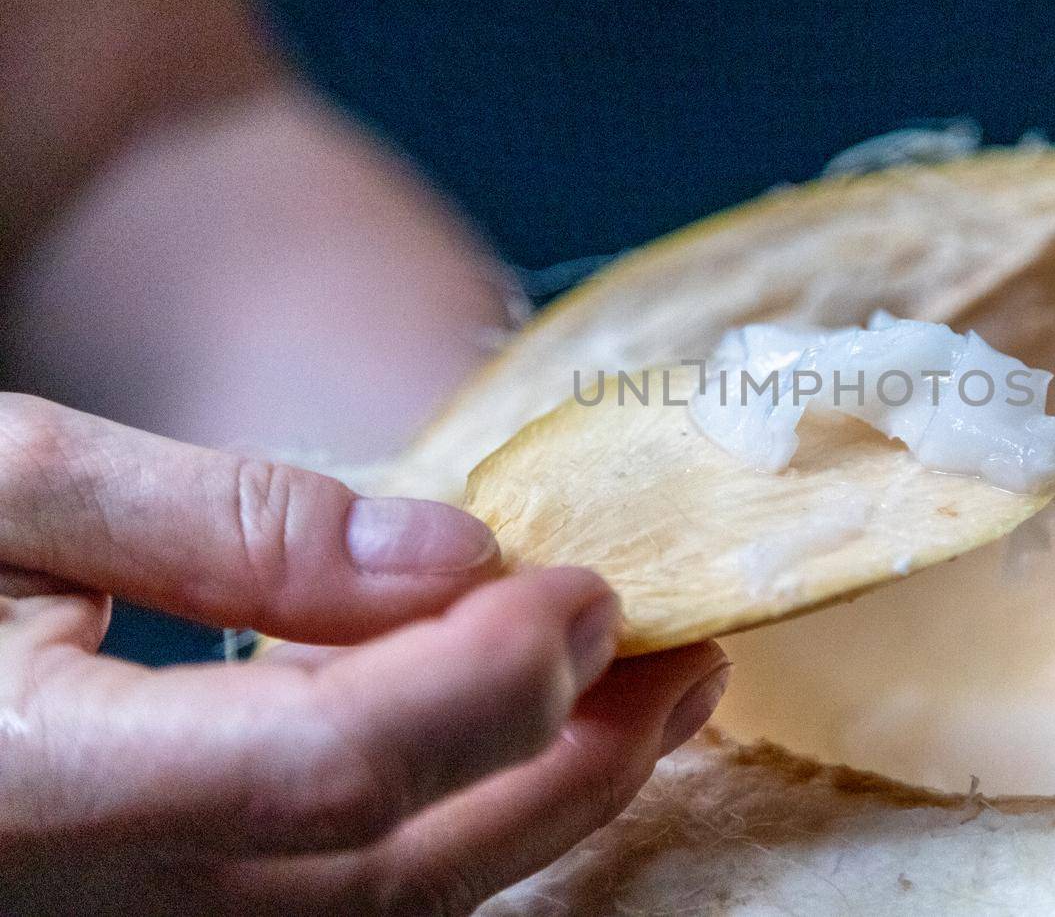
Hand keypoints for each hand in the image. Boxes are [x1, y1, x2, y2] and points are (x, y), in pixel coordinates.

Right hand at [0, 394, 729, 914]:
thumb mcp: (9, 480)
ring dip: (540, 807)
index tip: (592, 587)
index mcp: (25, 786)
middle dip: (571, 764)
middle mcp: (87, 901)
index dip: (486, 683)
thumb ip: (228, 524)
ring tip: (648, 702)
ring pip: (381, 911)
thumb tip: (453, 556)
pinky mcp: (146, 910)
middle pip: (390, 873)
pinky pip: (336, 898)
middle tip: (686, 652)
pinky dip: (458, 825)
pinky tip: (522, 747)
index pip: (325, 767)